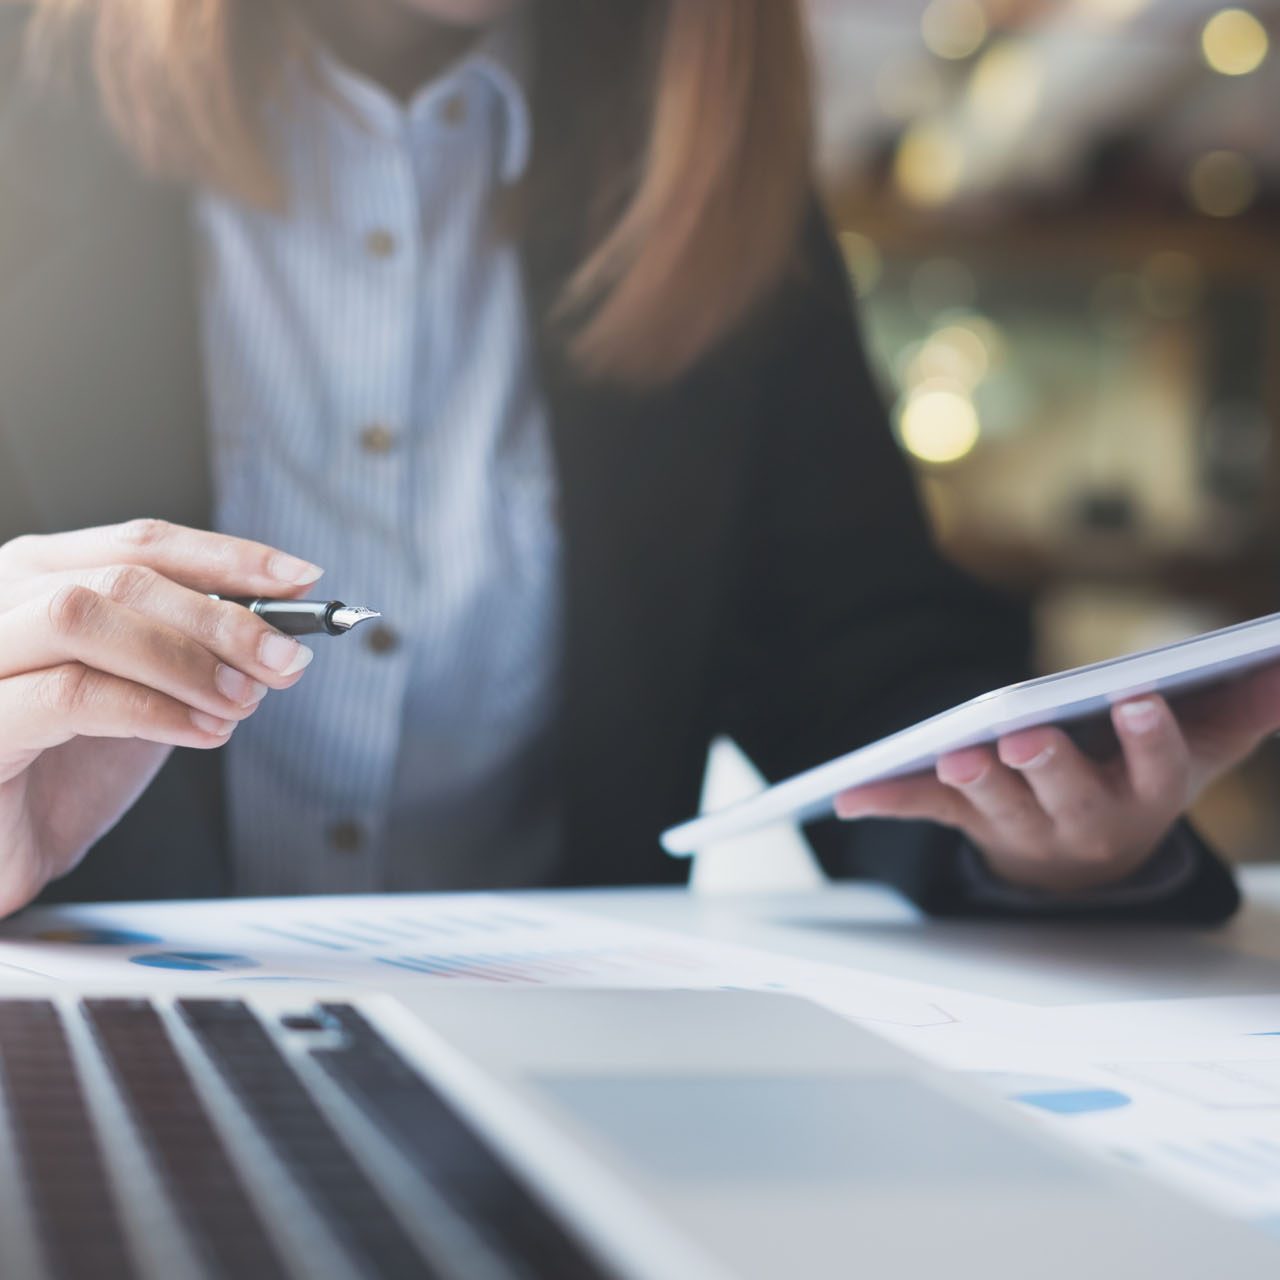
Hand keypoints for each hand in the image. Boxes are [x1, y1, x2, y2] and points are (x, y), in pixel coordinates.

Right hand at [0, 519, 322, 914]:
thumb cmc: (59, 773)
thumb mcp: (143, 697)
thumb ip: (190, 656)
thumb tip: (275, 636)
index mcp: (42, 580)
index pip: (142, 543)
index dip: (228, 556)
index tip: (300, 578)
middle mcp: (0, 602)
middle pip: (123, 575)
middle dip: (222, 616)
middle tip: (285, 659)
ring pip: (84, 615)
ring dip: (187, 658)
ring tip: (242, 701)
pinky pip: (68, 694)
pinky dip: (153, 710)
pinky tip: (204, 732)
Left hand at [833, 662, 1279, 894]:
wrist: (1087, 860)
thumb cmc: (1142, 781)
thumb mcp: (1201, 749)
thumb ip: (1243, 707)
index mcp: (1142, 795)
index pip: (1156, 769)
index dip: (1149, 738)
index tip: (1139, 698)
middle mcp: (1082, 820)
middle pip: (1066, 795)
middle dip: (1047, 766)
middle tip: (1025, 738)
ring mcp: (1020, 824)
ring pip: (996, 806)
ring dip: (974, 781)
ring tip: (955, 756)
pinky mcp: (969, 820)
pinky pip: (928, 811)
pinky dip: (890, 800)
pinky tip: (846, 795)